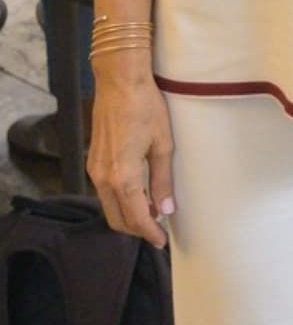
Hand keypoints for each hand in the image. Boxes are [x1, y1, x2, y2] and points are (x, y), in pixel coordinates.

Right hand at [87, 62, 174, 247]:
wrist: (120, 83)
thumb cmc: (146, 108)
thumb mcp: (163, 143)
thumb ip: (163, 179)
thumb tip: (166, 209)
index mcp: (122, 176)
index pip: (135, 217)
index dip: (149, 232)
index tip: (162, 241)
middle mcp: (103, 178)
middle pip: (117, 218)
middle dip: (137, 229)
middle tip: (158, 231)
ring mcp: (95, 170)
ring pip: (108, 207)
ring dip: (127, 215)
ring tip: (151, 214)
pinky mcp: (94, 161)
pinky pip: (104, 192)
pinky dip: (119, 201)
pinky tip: (137, 195)